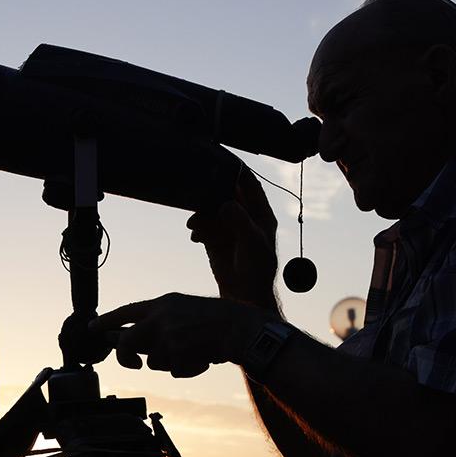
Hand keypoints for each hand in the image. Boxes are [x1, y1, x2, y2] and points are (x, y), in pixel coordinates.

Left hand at [92, 293, 272, 377]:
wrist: (239, 328)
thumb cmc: (215, 321)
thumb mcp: (184, 311)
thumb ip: (160, 324)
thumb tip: (135, 345)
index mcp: (162, 304)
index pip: (127, 311)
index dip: (108, 320)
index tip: (93, 328)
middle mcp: (159, 319)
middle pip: (127, 342)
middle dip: (125, 357)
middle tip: (132, 364)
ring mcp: (167, 337)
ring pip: (155, 361)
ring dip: (171, 362)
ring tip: (193, 351)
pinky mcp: (176, 354)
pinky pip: (174, 370)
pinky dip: (187, 369)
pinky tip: (202, 358)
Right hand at [187, 168, 278, 308]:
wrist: (244, 298)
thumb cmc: (257, 271)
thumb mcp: (252, 243)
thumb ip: (240, 221)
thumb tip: (225, 203)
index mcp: (261, 215)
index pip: (251, 185)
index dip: (240, 171)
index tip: (225, 159)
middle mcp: (245, 218)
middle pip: (227, 194)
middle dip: (212, 192)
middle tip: (198, 188)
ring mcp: (229, 229)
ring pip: (212, 210)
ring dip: (201, 214)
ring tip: (195, 224)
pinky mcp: (215, 240)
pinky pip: (203, 226)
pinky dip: (198, 228)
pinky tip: (195, 236)